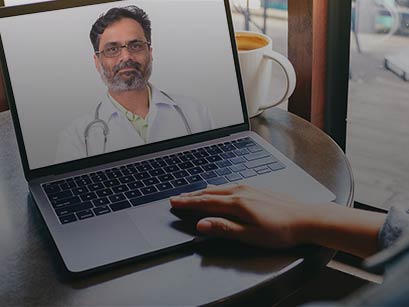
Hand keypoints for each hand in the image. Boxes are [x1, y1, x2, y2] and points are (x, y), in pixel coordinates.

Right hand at [170, 184, 318, 248]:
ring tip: (193, 194)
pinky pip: (229, 186)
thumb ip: (224, 228)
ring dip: (203, 191)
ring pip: (219, 188)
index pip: (205, 202)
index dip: (188, 203)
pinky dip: (217, 189)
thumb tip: (202, 224)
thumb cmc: (281, 230)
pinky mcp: (256, 188)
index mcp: (237, 204)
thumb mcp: (251, 235)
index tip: (174, 202)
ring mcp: (249, 188)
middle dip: (191, 195)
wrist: (306, 218)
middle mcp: (241, 192)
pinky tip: (218, 190)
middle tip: (177, 197)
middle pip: (210, 193)